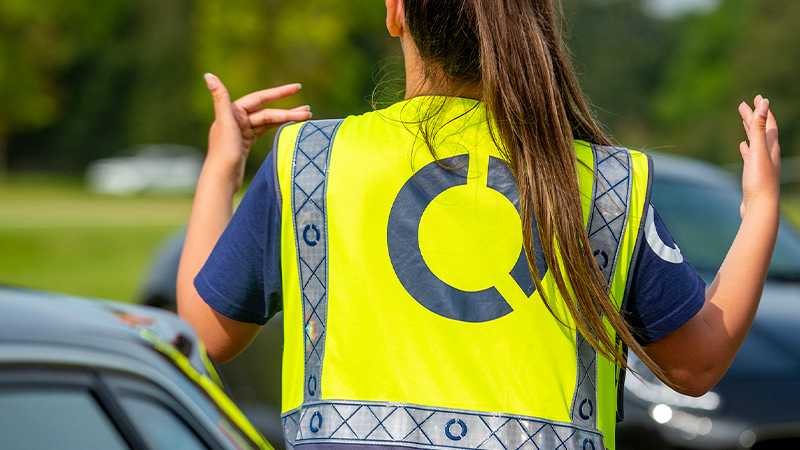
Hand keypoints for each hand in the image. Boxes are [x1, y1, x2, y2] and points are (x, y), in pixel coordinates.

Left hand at [203, 73, 312, 189]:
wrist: (222, 178)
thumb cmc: (223, 151)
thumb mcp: (225, 123)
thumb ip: (220, 98)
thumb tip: (209, 74)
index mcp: (233, 111)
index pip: (261, 98)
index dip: (280, 93)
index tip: (298, 88)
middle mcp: (236, 119)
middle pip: (267, 112)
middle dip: (288, 111)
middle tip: (309, 111)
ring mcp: (241, 131)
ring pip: (268, 122)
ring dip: (286, 119)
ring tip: (306, 117)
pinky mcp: (245, 143)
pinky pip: (264, 131)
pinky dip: (277, 128)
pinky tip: (289, 126)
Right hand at [737, 95, 780, 217]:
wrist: (760, 208)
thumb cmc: (760, 180)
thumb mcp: (759, 151)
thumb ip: (760, 128)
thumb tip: (764, 104)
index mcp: (771, 147)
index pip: (769, 123)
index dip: (763, 110)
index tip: (757, 98)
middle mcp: (768, 154)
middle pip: (762, 131)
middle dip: (754, 117)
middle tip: (744, 105)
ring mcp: (761, 164)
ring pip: (756, 142)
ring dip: (750, 131)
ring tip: (744, 123)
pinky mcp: (754, 174)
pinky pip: (751, 155)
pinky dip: (747, 148)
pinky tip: (743, 147)